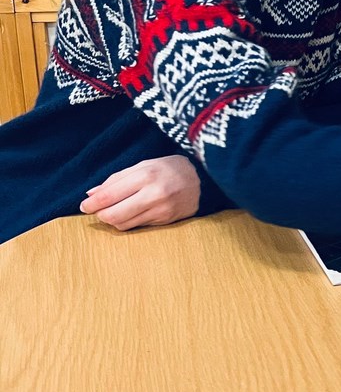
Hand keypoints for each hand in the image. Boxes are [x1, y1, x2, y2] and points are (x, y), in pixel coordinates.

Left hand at [79, 155, 200, 230]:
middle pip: (113, 215)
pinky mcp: (166, 221)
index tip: (84, 206)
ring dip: (113, 220)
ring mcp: (161, 210)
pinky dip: (128, 222)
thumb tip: (91, 195)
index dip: (92, 204)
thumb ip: (116, 179)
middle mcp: (153, 194)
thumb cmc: (170, 169)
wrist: (204, 180)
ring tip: (114, 210)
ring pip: (123, 224)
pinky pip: (137, 226)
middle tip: (97, 210)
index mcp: (145, 175)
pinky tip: (131, 213)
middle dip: (100, 215)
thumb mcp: (143, 165)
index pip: (109, 195)